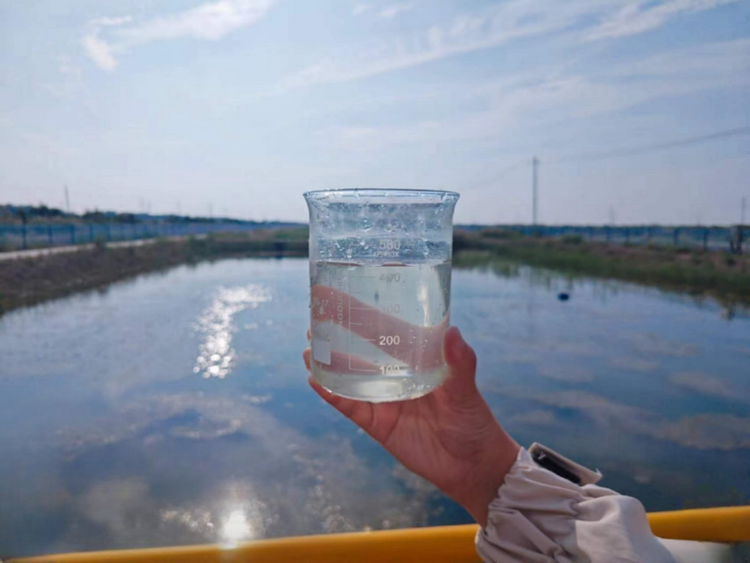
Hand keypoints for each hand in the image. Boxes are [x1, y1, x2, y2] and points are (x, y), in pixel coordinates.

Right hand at [303, 326, 518, 525]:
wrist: (472, 467)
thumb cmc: (474, 422)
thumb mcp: (467, 391)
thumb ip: (461, 365)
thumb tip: (454, 332)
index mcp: (418, 359)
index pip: (389, 329)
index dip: (367, 311)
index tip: (346, 293)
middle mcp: (397, 374)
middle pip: (361, 348)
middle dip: (338, 333)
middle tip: (315, 315)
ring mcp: (384, 399)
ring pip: (349, 376)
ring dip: (328, 362)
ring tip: (309, 348)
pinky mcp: (377, 424)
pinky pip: (350, 406)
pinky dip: (332, 394)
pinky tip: (316, 380)